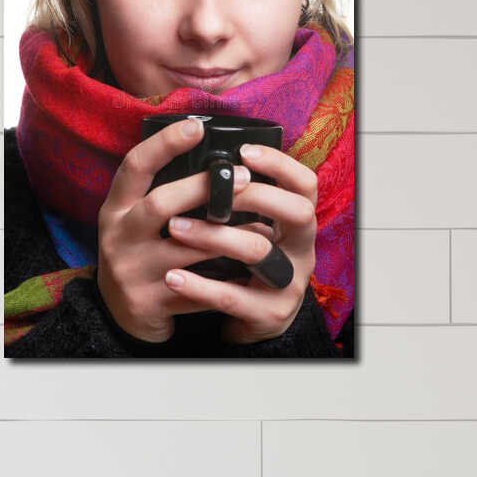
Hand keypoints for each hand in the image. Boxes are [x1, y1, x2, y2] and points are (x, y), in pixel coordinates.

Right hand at [94, 117, 258, 344]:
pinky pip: (196, 289)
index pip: (135, 166)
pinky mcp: (148, 303)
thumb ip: (163, 193)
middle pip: (160, 205)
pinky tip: (251, 270)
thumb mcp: (136, 220)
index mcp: (115, 208)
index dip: (164, 144)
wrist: (119, 316)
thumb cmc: (139, 254)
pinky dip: (225, 280)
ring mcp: (130, 272)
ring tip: (263, 228)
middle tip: (246, 178)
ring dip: (229, 238)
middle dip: (204, 188)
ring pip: (186, 251)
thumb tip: (216, 159)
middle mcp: (117, 237)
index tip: (197, 127)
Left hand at [164, 140, 319, 345]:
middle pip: (296, 212)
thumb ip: (239, 205)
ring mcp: (290, 284)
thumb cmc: (245, 267)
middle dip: (251, 196)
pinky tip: (171, 277)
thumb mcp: (251, 232)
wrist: (251, 325)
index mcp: (298, 225)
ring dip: (213, 236)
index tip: (243, 152)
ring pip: (258, 251)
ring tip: (174, 227)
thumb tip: (202, 163)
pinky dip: (199, 286)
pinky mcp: (269, 314)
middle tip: (208, 191)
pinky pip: (232, 297)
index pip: (305, 185)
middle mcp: (302, 251)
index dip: (280, 165)